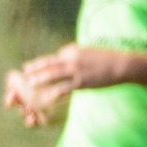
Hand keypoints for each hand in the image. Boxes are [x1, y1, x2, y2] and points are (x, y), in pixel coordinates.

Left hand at [7, 43, 128, 126]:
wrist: (121, 64)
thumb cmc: (106, 59)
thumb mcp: (87, 52)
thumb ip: (74, 56)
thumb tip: (63, 59)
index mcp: (72, 50)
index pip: (54, 57)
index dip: (44, 64)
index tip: (33, 68)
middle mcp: (71, 58)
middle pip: (48, 64)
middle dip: (35, 68)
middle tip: (25, 71)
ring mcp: (76, 71)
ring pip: (52, 75)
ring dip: (39, 79)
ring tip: (30, 82)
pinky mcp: (81, 82)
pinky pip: (64, 88)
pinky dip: (54, 92)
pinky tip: (47, 97)